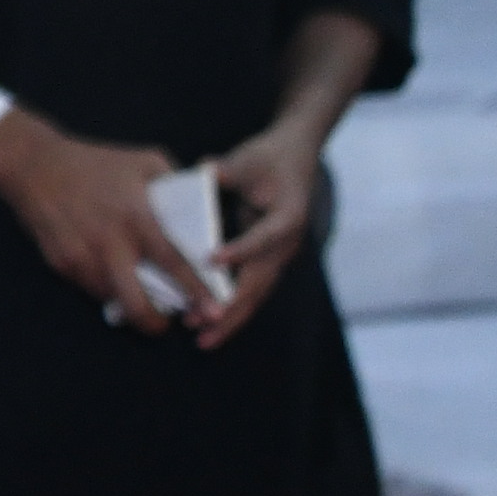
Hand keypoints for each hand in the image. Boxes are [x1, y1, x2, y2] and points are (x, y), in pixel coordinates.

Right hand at [0, 106, 222, 336]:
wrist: (33, 165)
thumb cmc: (96, 161)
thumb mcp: (145, 161)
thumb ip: (176, 186)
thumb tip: (199, 211)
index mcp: (136, 217)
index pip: (174, 263)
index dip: (197, 291)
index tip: (216, 311)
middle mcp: (108, 243)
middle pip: (136, 301)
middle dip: (156, 323)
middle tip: (167, 325)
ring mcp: (81, 256)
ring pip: (112, 300)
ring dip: (130, 304)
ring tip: (142, 297)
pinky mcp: (60, 263)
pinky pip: (90, 287)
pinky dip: (107, 288)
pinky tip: (113, 276)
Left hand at [196, 117, 331, 346]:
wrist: (295, 158)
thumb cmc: (268, 157)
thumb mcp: (247, 159)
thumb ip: (225, 169)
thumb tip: (204, 171)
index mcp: (289, 216)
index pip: (264, 237)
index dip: (240, 250)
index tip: (211, 260)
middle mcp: (287, 242)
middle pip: (261, 280)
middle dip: (230, 306)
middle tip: (202, 326)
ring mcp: (280, 255)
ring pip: (257, 293)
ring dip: (230, 316)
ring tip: (202, 338)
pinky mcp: (268, 261)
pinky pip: (250, 289)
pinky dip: (230, 307)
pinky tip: (207, 325)